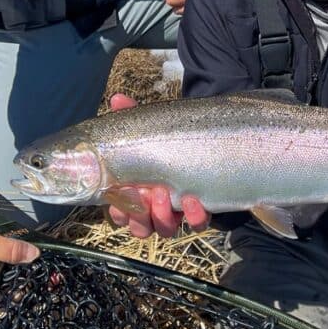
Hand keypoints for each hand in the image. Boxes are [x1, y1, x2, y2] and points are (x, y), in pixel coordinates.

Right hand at [0, 208, 39, 304]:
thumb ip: (11, 251)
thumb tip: (35, 255)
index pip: (7, 299)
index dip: (25, 290)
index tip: (43, 279)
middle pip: (9, 290)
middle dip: (25, 279)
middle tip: (46, 270)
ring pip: (8, 279)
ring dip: (21, 270)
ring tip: (39, 263)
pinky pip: (5, 271)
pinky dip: (14, 264)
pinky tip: (26, 257)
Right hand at [106, 93, 211, 237]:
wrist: (210, 135)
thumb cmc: (171, 134)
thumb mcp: (152, 125)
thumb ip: (133, 114)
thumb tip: (117, 99)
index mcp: (137, 190)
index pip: (121, 211)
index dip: (118, 211)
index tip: (118, 197)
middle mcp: (156, 205)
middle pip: (140, 226)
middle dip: (138, 216)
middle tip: (143, 194)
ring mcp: (180, 210)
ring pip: (165, 229)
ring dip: (161, 217)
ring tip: (163, 194)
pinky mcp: (203, 209)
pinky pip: (198, 223)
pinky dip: (194, 216)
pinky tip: (193, 199)